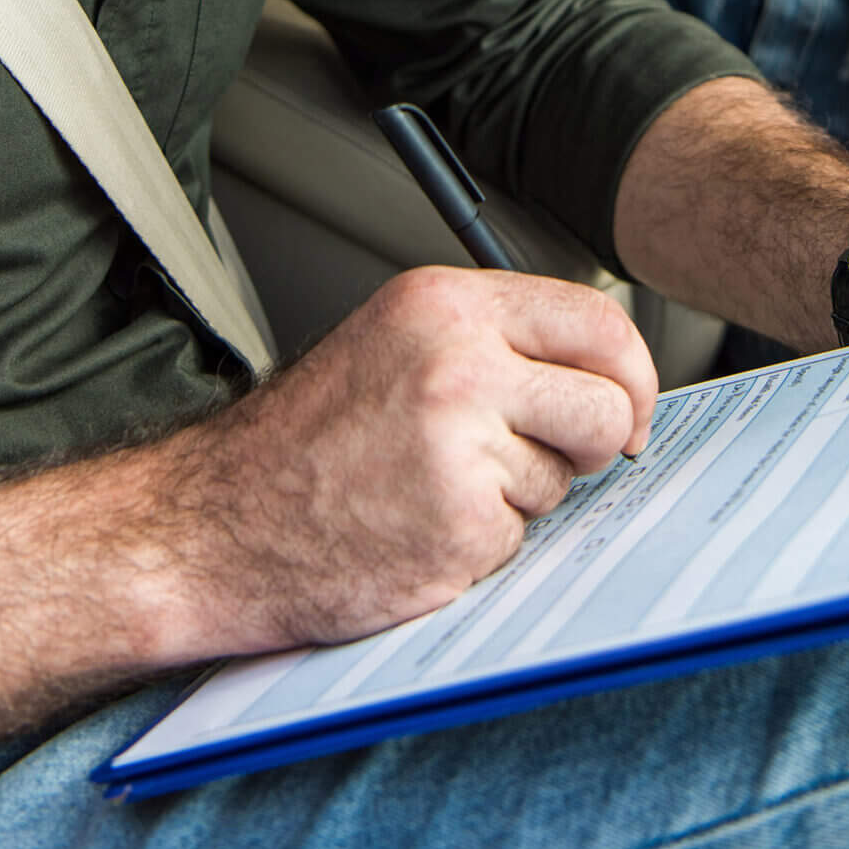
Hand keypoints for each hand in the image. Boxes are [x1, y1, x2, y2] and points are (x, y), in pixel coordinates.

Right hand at [137, 267, 656, 663]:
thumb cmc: (308, 444)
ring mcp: (459, 443)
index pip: (596, 319)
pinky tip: (421, 528)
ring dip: (522, 496)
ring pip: (567, 475)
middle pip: (609, 402)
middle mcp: (457, 361)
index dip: (631, 372)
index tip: (628, 406)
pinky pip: (523, 535)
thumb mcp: (399, 345)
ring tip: (439, 487)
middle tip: (546, 459)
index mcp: (444, 304)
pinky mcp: (458, 522)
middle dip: (594, 444)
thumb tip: (604, 370)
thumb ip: (495, 342)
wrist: (217, 524)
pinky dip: (484, 544)